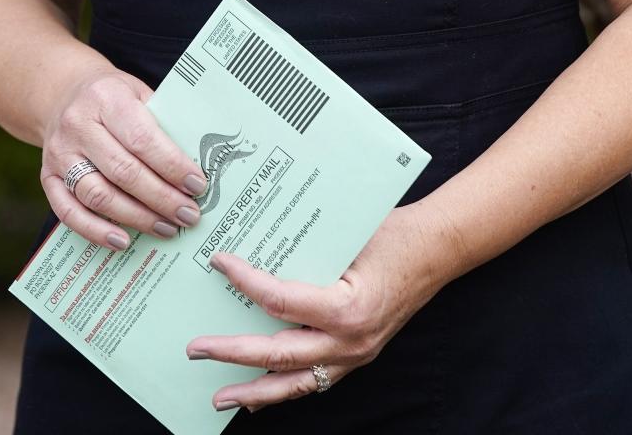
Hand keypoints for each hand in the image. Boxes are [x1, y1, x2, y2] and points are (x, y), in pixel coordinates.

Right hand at [40, 69, 207, 249]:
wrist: (63, 92)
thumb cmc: (112, 97)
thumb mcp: (138, 93)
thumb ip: (162, 123)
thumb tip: (195, 166)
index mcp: (106, 98)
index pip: (142, 138)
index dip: (172, 166)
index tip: (198, 186)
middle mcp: (78, 125)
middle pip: (123, 171)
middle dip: (161, 198)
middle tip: (189, 215)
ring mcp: (59, 154)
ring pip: (98, 195)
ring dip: (136, 218)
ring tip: (167, 228)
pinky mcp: (46, 178)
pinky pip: (69, 212)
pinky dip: (96, 231)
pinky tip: (123, 241)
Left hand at [186, 202, 446, 413]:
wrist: (436, 250)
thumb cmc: (393, 233)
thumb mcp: (348, 234)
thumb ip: (306, 246)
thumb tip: (258, 238)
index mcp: (346, 308)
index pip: (280, 301)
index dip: (245, 281)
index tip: (220, 262)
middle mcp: (349, 342)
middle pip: (278, 354)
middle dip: (232, 353)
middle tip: (195, 348)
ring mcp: (354, 356)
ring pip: (294, 383)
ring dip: (254, 391)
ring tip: (218, 398)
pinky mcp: (357, 358)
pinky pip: (314, 381)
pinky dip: (284, 388)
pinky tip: (260, 392)